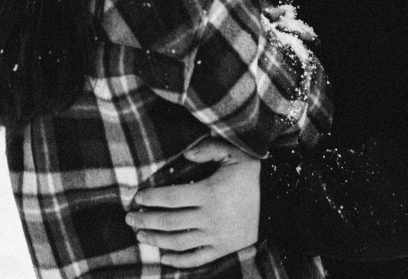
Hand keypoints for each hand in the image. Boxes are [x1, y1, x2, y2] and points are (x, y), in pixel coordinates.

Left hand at [126, 138, 259, 267]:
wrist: (280, 203)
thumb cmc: (254, 175)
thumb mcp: (235, 153)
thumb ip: (209, 148)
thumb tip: (186, 154)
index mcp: (210, 193)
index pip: (171, 197)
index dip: (151, 198)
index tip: (137, 197)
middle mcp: (210, 218)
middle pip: (169, 222)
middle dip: (146, 220)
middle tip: (129, 219)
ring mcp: (216, 237)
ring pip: (178, 242)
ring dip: (155, 240)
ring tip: (139, 235)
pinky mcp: (223, 249)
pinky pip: (196, 259)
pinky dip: (178, 260)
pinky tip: (164, 257)